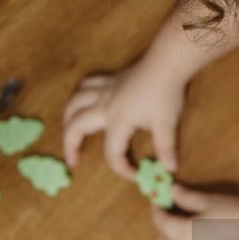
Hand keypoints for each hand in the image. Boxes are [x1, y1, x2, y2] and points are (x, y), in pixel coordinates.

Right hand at [63, 57, 185, 180]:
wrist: (166, 63)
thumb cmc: (166, 93)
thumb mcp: (167, 124)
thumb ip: (166, 148)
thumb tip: (171, 170)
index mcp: (118, 121)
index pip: (113, 153)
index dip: (122, 169)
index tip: (134, 176)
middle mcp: (104, 106)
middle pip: (76, 127)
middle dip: (71, 146)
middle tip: (74, 161)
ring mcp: (104, 91)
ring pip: (74, 103)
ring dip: (67, 119)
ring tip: (69, 132)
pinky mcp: (109, 79)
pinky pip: (85, 85)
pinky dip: (78, 95)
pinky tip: (80, 101)